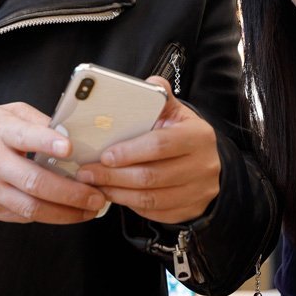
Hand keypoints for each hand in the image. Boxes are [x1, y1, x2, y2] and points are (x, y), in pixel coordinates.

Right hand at [0, 103, 107, 223]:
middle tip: (97, 195)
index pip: (24, 136)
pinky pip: (22, 217)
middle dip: (70, 192)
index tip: (69, 146)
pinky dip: (48, 217)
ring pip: (30, 207)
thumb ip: (36, 121)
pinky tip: (67, 214)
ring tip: (89, 210)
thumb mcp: (4, 113)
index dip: (47, 142)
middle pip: (34, 182)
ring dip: (64, 213)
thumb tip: (69, 132)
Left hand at [75, 76, 220, 223]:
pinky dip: (130, 205)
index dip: (129, 151)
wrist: (208, 163)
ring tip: (96, 185)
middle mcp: (203, 165)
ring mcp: (198, 191)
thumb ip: (159, 97)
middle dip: (113, 176)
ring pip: (150, 198)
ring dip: (118, 193)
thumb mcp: (176, 112)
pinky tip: (114, 195)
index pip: (160, 144)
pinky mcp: (190, 210)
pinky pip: (154, 212)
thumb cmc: (183, 134)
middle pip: (151, 175)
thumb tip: (148, 84)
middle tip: (87, 173)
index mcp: (198, 135)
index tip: (104, 155)